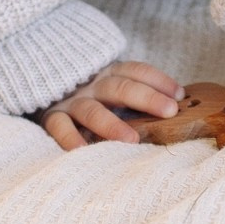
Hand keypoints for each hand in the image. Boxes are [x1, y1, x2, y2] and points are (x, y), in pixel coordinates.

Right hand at [37, 60, 181, 150]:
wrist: (44, 97)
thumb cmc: (93, 103)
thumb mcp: (113, 95)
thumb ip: (137, 102)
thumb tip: (176, 113)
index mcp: (109, 75)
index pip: (135, 71)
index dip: (158, 80)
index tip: (179, 95)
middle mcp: (91, 85)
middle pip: (119, 87)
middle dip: (146, 97)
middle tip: (169, 111)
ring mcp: (71, 102)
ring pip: (91, 109)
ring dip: (111, 124)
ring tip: (131, 140)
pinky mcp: (51, 118)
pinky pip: (60, 127)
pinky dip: (70, 139)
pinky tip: (84, 152)